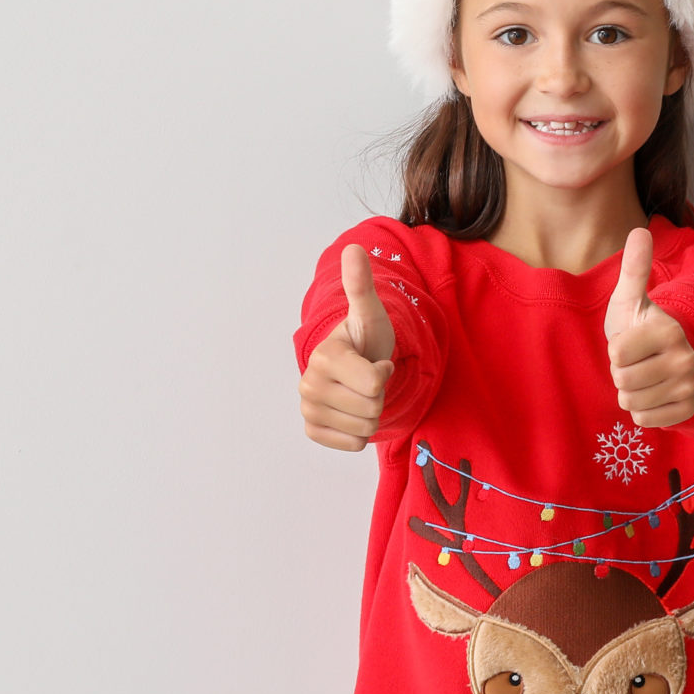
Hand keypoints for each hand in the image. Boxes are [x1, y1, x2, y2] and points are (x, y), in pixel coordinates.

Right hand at [300, 245, 395, 450]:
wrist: (355, 365)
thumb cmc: (366, 340)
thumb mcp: (370, 313)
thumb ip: (361, 285)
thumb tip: (353, 249)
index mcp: (324, 357)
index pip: (375, 383)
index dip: (385, 372)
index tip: (376, 361)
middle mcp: (309, 385)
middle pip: (372, 409)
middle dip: (379, 395)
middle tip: (369, 379)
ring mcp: (308, 409)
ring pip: (365, 429)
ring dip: (372, 414)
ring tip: (361, 393)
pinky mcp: (312, 430)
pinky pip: (353, 444)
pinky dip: (360, 432)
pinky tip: (352, 411)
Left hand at [607, 227, 693, 427]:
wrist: (667, 354)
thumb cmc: (640, 324)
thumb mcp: (630, 297)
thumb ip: (634, 268)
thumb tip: (640, 230)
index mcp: (668, 331)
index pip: (617, 354)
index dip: (615, 349)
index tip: (628, 341)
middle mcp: (684, 360)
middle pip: (623, 381)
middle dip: (621, 372)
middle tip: (635, 360)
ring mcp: (688, 386)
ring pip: (632, 402)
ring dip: (629, 392)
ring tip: (642, 375)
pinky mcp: (687, 409)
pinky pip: (646, 420)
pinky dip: (642, 410)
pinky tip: (651, 392)